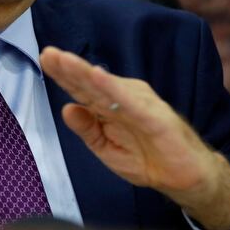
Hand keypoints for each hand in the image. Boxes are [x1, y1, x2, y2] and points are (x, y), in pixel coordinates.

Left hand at [39, 46, 229, 229]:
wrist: (184, 177)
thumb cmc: (147, 159)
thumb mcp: (106, 149)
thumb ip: (87, 129)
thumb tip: (66, 108)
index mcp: (109, 107)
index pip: (82, 88)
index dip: (63, 74)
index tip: (45, 58)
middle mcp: (122, 99)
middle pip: (90, 82)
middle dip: (69, 67)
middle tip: (48, 52)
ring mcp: (139, 104)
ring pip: (107, 86)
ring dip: (85, 72)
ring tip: (65, 60)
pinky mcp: (154, 116)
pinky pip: (130, 101)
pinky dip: (113, 88)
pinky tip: (98, 76)